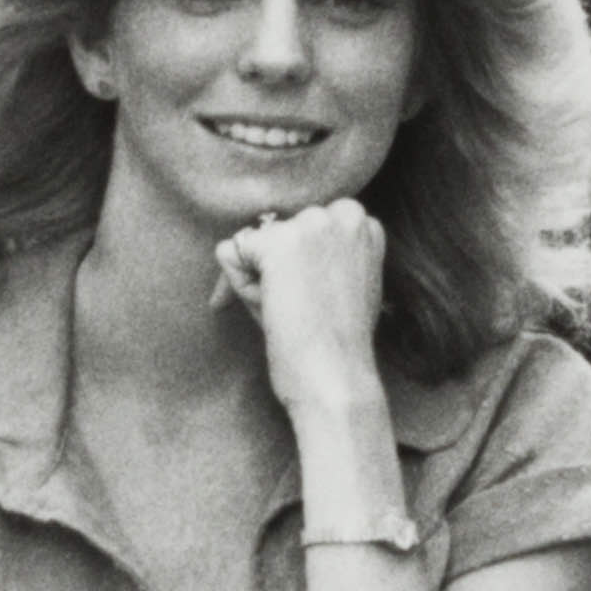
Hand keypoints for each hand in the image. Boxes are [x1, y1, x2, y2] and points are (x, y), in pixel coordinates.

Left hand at [213, 199, 395, 439]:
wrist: (337, 378)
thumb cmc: (331, 343)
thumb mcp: (327, 287)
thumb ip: (298, 257)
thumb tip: (226, 247)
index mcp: (364, 224)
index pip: (305, 226)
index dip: (294, 263)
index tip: (309, 296)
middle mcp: (344, 213)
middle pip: (278, 229)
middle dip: (274, 268)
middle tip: (302, 311)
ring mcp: (312, 223)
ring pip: (254, 240)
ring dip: (256, 278)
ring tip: (290, 312)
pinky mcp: (280, 241)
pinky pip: (233, 251)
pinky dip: (237, 284)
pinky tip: (270, 308)